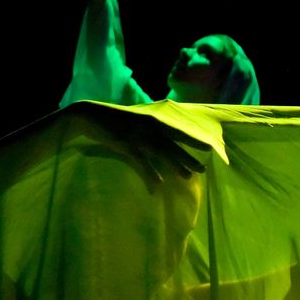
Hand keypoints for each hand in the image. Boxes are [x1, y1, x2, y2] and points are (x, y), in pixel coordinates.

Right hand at [84, 106, 208, 185]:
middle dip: (189, 157)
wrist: (89, 115)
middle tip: (203, 169)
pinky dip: (150, 173)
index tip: (210, 149)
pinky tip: (158, 184)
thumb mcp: (136, 121)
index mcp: (153, 121)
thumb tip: (163, 142)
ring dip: (175, 165)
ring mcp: (138, 135)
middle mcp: (149, 127)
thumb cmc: (115, 121)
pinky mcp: (125, 144)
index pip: (178, 132)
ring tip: (188, 177)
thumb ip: (151, 129)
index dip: (194, 140)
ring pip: (161, 152)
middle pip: (173, 145)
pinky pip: (141, 161)